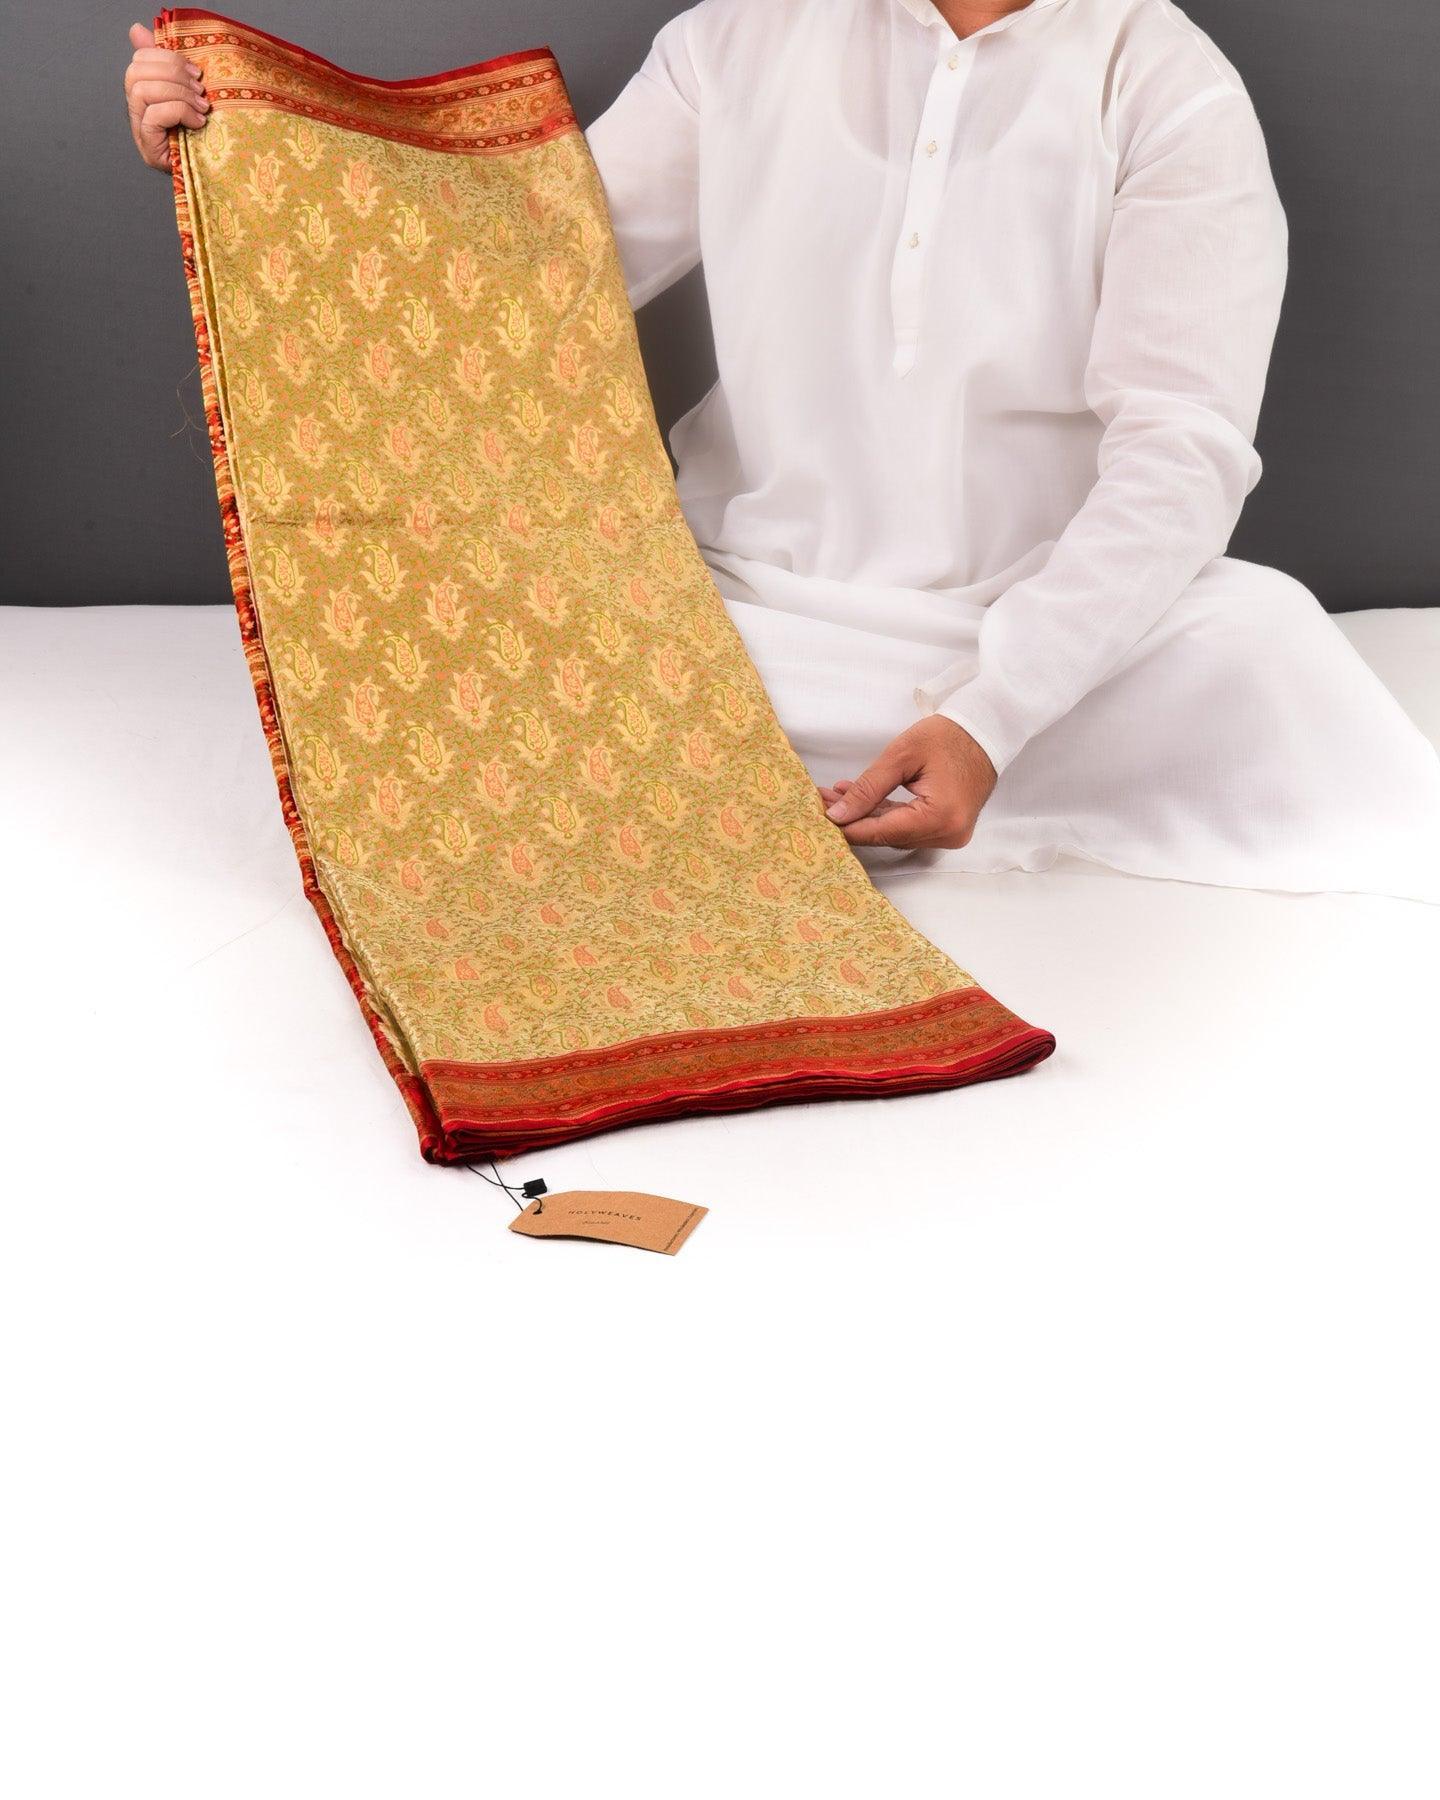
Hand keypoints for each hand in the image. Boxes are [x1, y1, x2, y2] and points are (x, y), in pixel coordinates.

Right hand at [125, 21, 208, 171]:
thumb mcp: (189, 92)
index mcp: (145, 92)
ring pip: (142, 91)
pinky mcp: (148, 147)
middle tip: (200, 90)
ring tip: (202, 107)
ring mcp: (140, 129)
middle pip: (136, 73)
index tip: (196, 72)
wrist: (215, 174)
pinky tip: (198, 122)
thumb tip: (137, 30)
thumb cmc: (205, 132)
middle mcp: (137, 110)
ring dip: (177, 94)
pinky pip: (154, 115)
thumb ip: (168, 64)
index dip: (166, 58)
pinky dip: (179, 112)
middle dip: (172, 74)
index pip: (139, 60)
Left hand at [818, 716, 996, 849]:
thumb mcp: (901, 756)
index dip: (848, 826)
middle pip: (888, 835)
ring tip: (838, 795)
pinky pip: (910, 828)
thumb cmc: (948, 736)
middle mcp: (948, 834)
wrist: (986, 731)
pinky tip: (864, 802)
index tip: (819, 818)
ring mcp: (951, 834)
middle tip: (823, 800)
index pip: (882, 831)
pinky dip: (887, 815)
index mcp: (939, 817)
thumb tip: (837, 814)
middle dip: (854, 818)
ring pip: (897, 833)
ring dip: (868, 816)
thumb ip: (867, 788)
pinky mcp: (948, 828)